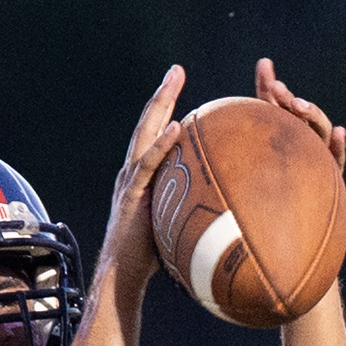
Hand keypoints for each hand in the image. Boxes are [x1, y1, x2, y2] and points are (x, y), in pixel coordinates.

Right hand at [97, 65, 185, 293]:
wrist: (123, 275)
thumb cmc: (150, 257)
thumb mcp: (174, 222)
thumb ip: (191, 206)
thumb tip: (223, 205)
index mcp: (142, 175)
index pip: (155, 133)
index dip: (166, 108)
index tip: (179, 85)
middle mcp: (133, 171)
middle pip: (148, 123)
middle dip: (162, 94)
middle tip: (176, 70)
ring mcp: (130, 181)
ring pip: (145, 134)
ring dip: (160, 105)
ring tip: (174, 82)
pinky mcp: (132, 195)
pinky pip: (149, 164)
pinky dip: (162, 144)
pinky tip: (178, 126)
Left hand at [255, 55, 345, 173]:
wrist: (280, 210)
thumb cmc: (272, 166)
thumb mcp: (266, 126)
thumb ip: (266, 94)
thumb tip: (264, 60)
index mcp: (291, 127)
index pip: (286, 107)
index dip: (280, 96)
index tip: (272, 85)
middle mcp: (307, 137)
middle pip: (304, 116)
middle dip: (292, 103)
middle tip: (278, 91)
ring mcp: (320, 154)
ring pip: (321, 131)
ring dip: (312, 115)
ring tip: (298, 105)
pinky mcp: (330, 174)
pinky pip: (336, 159)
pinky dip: (339, 145)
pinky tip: (341, 131)